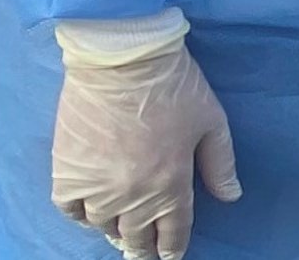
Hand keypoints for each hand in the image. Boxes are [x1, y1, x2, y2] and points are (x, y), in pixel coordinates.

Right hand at [51, 17, 240, 259]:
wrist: (122, 58)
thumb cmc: (174, 86)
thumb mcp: (212, 123)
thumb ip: (220, 165)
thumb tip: (231, 197)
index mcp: (171, 186)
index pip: (172, 233)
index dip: (172, 248)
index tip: (170, 255)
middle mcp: (132, 197)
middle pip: (134, 238)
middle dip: (142, 249)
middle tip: (143, 252)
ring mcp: (96, 187)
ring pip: (102, 226)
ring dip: (113, 230)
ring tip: (118, 231)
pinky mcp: (66, 171)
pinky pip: (70, 208)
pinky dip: (79, 213)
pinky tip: (88, 211)